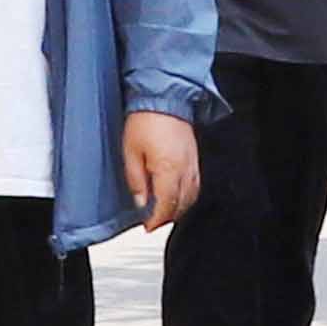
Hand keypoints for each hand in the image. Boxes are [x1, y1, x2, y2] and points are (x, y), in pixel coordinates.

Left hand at [122, 109, 200, 227]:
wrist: (164, 99)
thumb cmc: (145, 121)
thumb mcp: (131, 152)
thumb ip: (136, 181)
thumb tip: (140, 201)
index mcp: (168, 170)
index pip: (166, 205)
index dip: (157, 220)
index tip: (148, 226)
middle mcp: (184, 170)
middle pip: (181, 204)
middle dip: (168, 217)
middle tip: (154, 221)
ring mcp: (192, 164)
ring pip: (191, 196)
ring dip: (179, 208)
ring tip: (165, 211)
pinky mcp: (195, 157)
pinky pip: (196, 184)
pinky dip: (188, 195)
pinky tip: (178, 195)